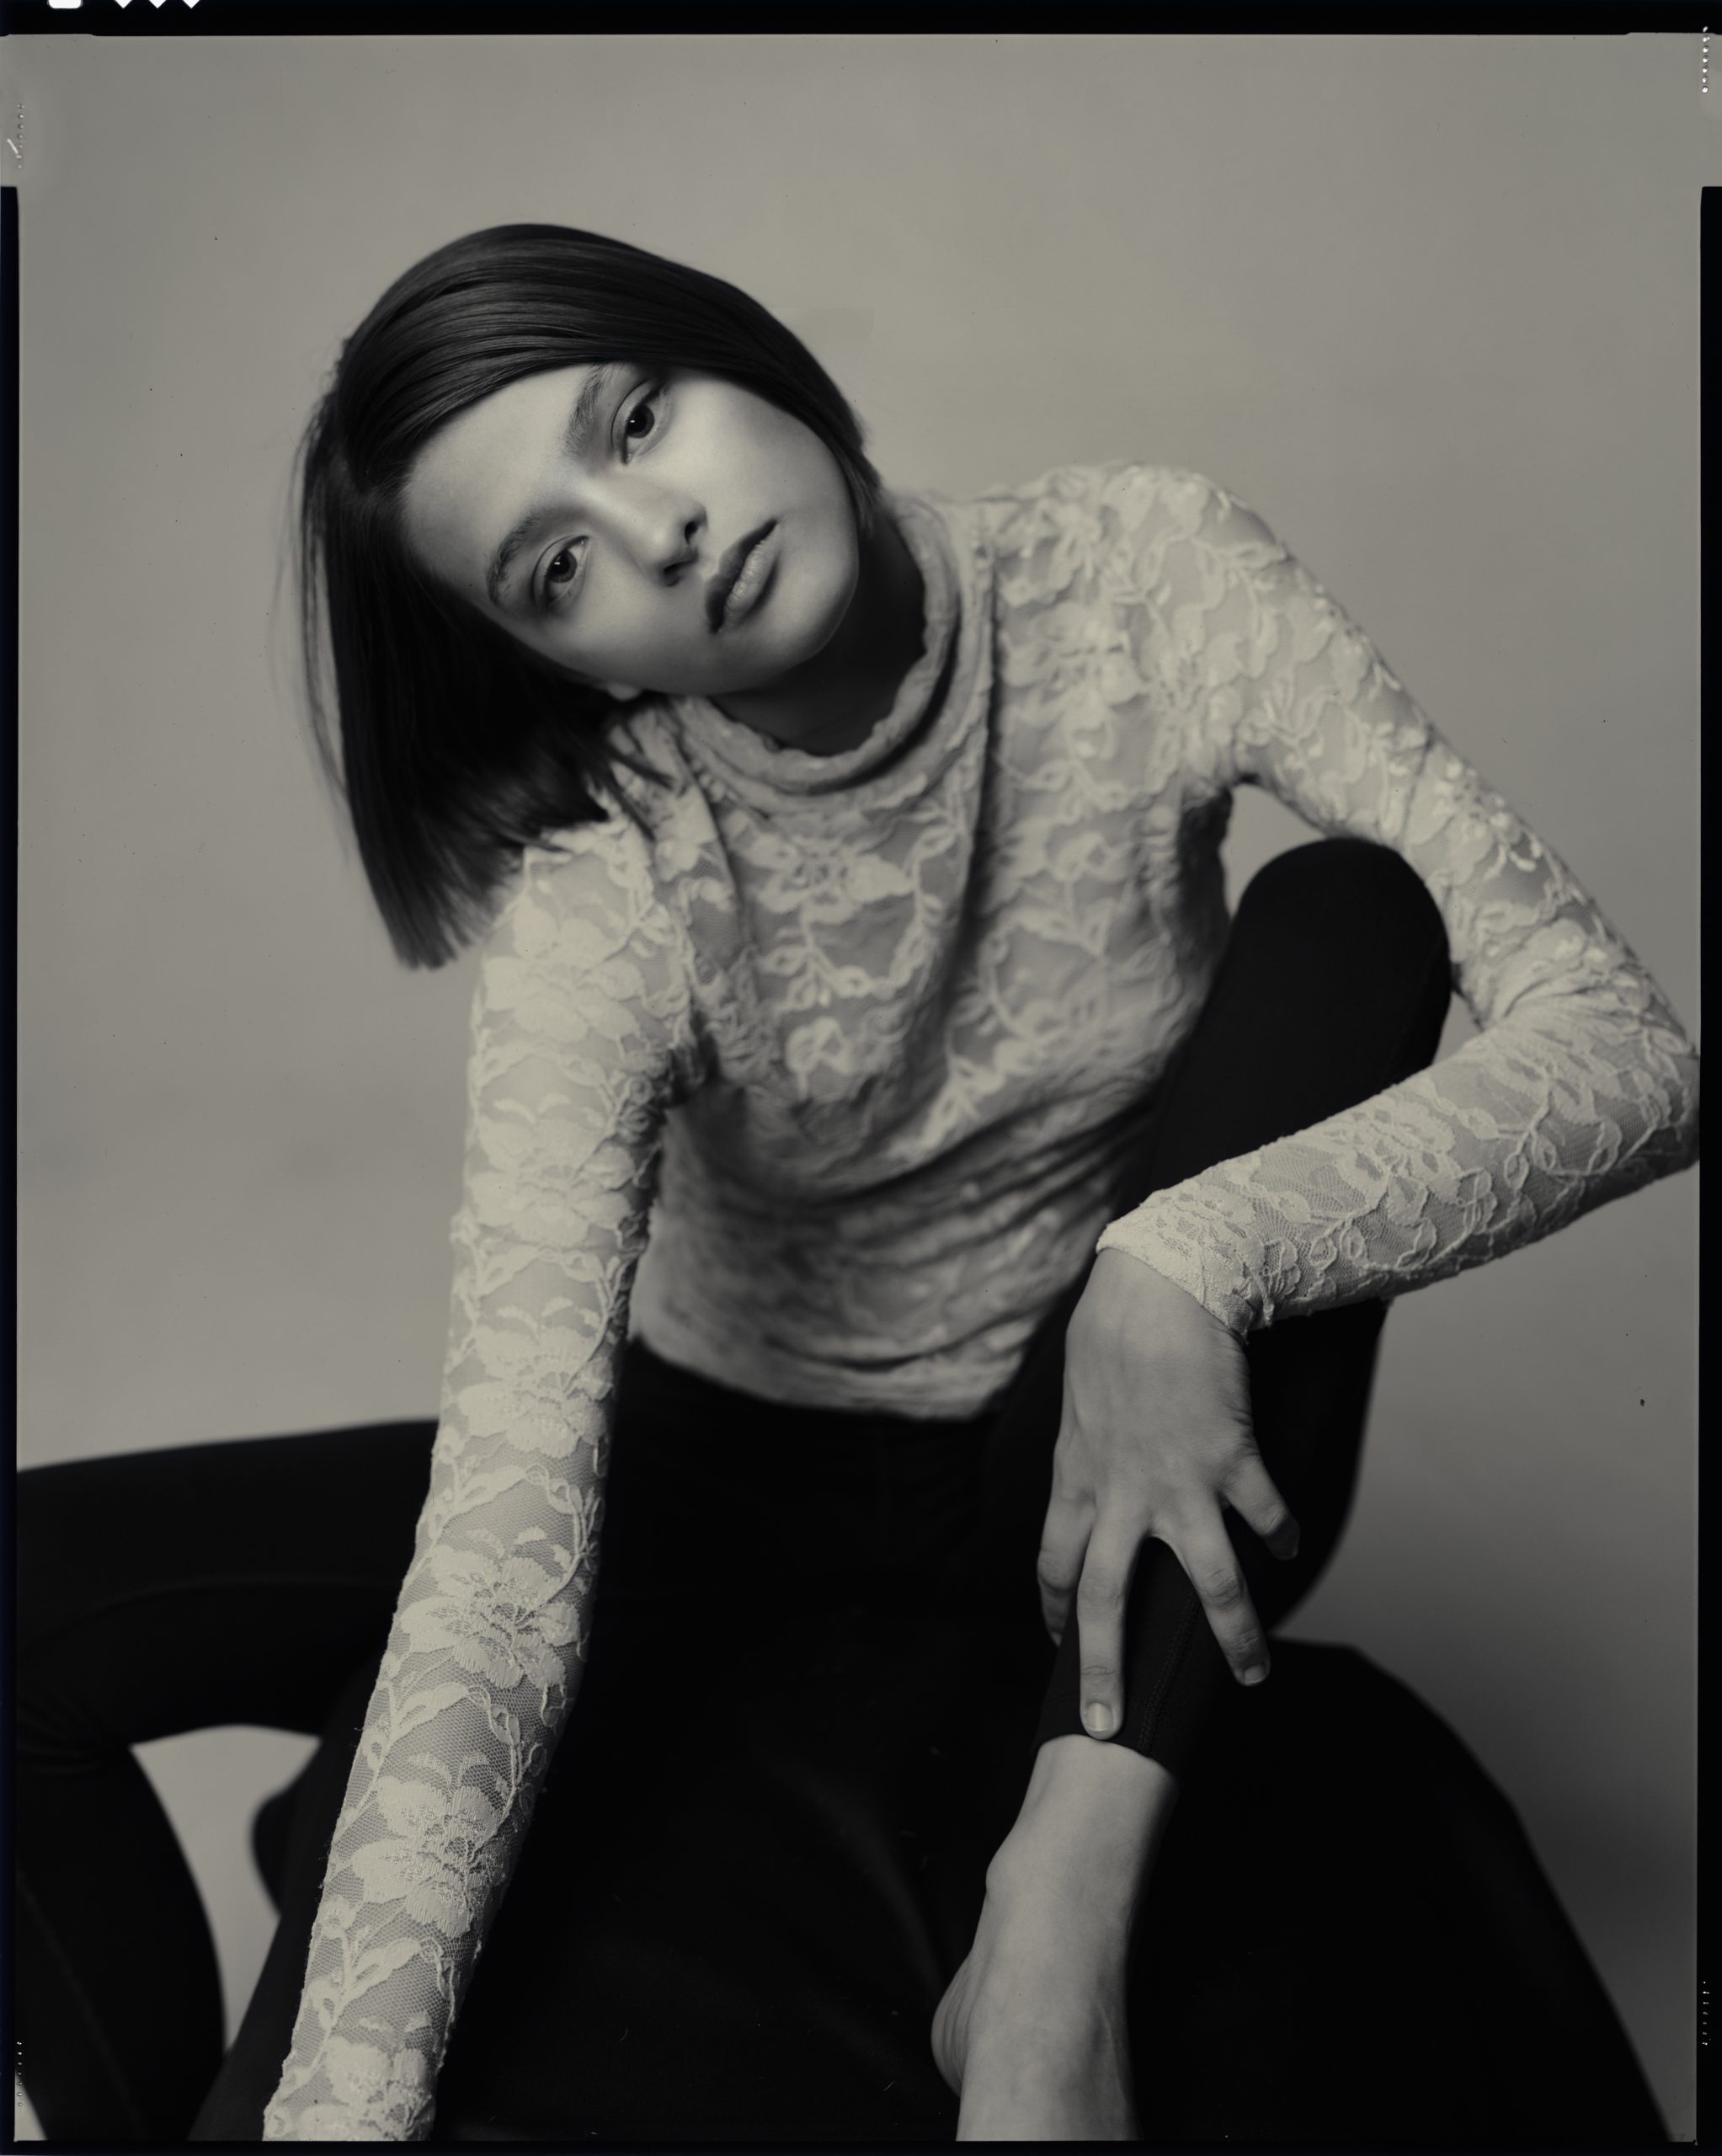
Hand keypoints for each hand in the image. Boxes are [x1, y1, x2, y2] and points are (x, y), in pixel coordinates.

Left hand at [1037, 1249, 1299, 1736]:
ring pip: (1208, 1584)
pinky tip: (1290, 1547)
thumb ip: (1088, 1452)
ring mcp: (1179, 1482)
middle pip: (1108, 1601)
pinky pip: (1265, 1517)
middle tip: (1109, 1730)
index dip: (1058, 1614)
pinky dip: (1282, 1536)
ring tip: (1251, 1676)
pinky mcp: (1233, 1460)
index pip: (1055, 1566)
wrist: (1163, 1286)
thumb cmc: (1116, 1332)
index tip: (1062, 1650)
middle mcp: (1121, 1493)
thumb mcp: (1080, 1402)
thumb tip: (1096, 1478)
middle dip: (1107, 1671)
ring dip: (1233, 1636)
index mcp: (1077, 1478)